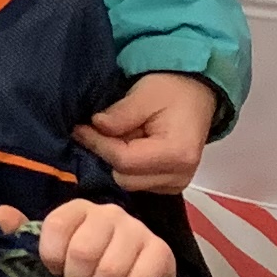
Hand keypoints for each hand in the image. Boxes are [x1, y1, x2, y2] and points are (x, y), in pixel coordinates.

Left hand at [0, 198, 173, 276]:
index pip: (56, 225)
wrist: (133, 272)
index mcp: (78, 210)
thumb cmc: (84, 262)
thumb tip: (1, 213)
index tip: (54, 272)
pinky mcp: (161, 251)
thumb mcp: (53, 249)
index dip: (51, 257)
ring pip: (111, 269)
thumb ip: (24, 233)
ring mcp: (138, 230)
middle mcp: (109, 213)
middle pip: (83, 251)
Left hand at [74, 72, 217, 194]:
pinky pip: (138, 183)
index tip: (79, 129)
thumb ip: (120, 115)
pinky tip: (131, 146)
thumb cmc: (172, 90)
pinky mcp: (171, 186)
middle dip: (106, 154)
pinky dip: (128, 167)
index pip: (124, 160)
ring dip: (116, 161)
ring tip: (119, 136)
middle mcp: (180, 176)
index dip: (97, 145)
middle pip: (124, 177)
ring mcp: (177, 184)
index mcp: (176, 154)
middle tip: (98, 131)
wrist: (196, 94)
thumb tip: (94, 126)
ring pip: (128, 183)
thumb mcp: (144, 94)